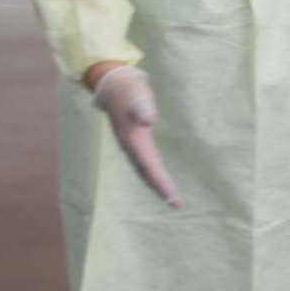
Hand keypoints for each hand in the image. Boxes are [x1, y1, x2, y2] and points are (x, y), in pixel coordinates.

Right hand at [89, 64, 181, 207]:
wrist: (113, 86)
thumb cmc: (129, 90)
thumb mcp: (137, 96)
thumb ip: (143, 108)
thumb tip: (149, 119)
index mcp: (133, 139)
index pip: (149, 166)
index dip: (160, 181)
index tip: (172, 196)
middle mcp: (130, 147)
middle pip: (146, 173)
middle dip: (160, 189)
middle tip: (176, 204)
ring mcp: (130, 145)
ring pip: (143, 170)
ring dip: (156, 184)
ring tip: (170, 198)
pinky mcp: (133, 142)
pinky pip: (144, 163)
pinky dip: (152, 174)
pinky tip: (159, 179)